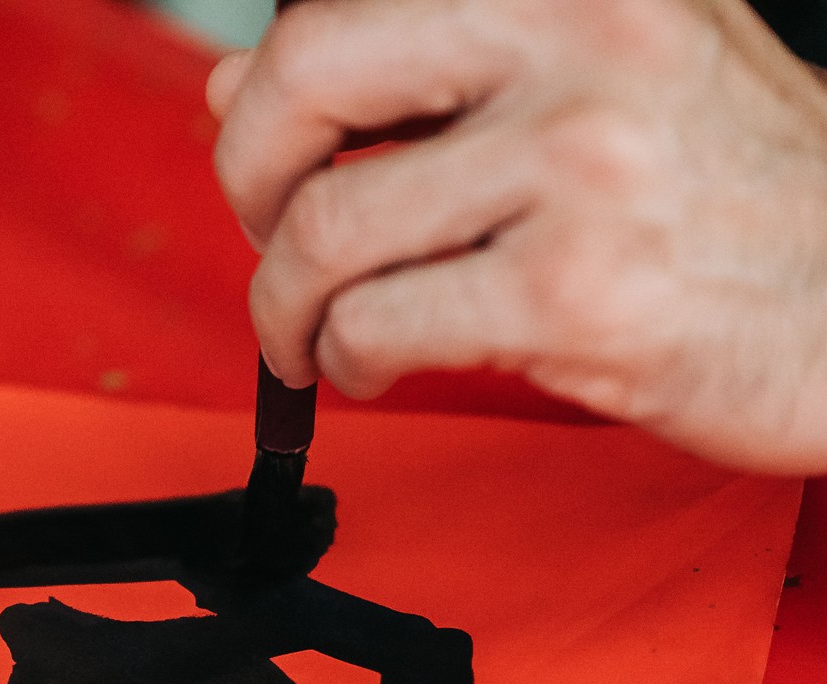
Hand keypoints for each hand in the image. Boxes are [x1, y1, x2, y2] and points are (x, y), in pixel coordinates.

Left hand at [207, 0, 826, 473]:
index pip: (337, 6)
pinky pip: (375, 326)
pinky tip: (374, 364)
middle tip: (269, 235)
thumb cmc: (728, 191)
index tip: (277, 151)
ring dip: (287, 303)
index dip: (273, 92)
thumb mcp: (590, 77)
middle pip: (304, 82)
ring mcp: (582, 168)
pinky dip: (344, 361)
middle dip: (249, 180)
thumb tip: (238, 79)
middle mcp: (584, 43)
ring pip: (325, 229)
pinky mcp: (575, 296)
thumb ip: (423, 69)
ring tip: (319, 329)